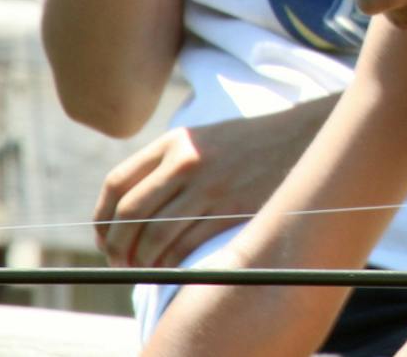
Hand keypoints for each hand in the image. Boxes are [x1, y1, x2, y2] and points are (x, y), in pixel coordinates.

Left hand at [95, 105, 326, 267]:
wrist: (304, 137)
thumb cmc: (250, 143)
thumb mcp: (203, 138)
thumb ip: (167, 163)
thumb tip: (128, 208)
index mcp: (175, 142)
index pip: (116, 184)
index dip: (102, 218)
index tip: (104, 237)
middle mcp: (187, 162)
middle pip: (129, 214)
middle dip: (117, 246)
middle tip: (120, 262)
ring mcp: (209, 186)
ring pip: (154, 236)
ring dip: (142, 261)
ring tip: (143, 269)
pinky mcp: (231, 209)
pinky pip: (184, 246)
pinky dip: (169, 264)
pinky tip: (169, 268)